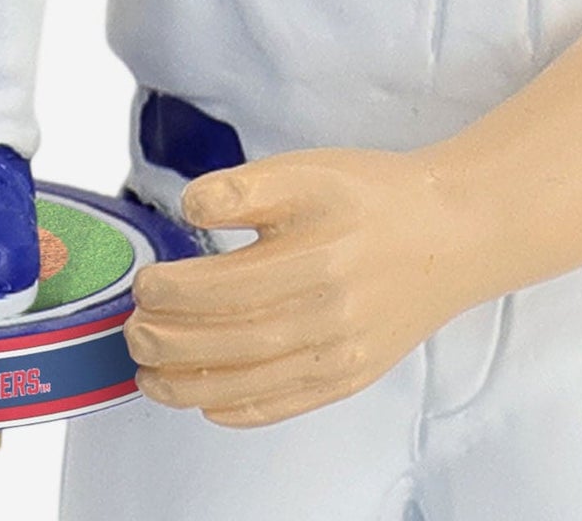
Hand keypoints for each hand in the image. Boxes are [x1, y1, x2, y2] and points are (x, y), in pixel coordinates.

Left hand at [126, 149, 482, 426]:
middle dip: (171, 344)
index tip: (143, 284)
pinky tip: (206, 403)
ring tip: (148, 377)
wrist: (448, 233)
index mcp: (316, 257)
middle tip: (132, 333)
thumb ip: (242, 189)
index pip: (227, 288)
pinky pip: (289, 405)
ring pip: (255, 384)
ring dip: (191, 388)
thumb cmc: (370, 196)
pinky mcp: (351, 377)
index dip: (175, 293)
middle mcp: (331, 316)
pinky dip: (242, 410)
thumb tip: (189, 207)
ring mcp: (343, 354)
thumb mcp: (303, 171)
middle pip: (234, 342)